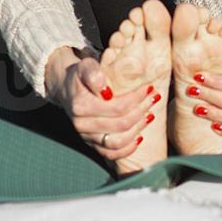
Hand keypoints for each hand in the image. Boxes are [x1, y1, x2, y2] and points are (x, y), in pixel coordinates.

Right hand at [44, 45, 157, 161]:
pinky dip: (127, 148)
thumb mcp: (85, 67)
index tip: (148, 88)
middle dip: (141, 110)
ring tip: (150, 115)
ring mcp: (86, 137)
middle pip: (120, 124)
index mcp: (80, 105)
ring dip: (138, 129)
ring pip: (117, 142)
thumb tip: (104, 87)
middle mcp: (81, 125)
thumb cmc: (80, 76)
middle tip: (154, 98)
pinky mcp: (91, 144)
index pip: (116, 107)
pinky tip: (140, 136)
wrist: (67, 88)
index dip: (136, 99)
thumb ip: (93, 73)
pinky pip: (110, 154)